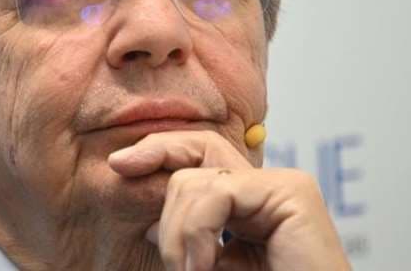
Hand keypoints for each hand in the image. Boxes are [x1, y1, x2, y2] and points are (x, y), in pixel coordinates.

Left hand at [108, 131, 349, 270]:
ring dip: (179, 236)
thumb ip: (190, 245)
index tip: (119, 165)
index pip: (199, 159)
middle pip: (193, 158)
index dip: (160, 152)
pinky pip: (216, 193)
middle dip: (162, 189)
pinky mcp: (292, 193)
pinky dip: (196, 232)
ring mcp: (283, 186)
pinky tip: (204, 268)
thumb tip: (153, 226)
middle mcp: (269, 189)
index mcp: (251, 207)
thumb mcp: (213, 269)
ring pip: (194, 181)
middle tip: (151, 227)